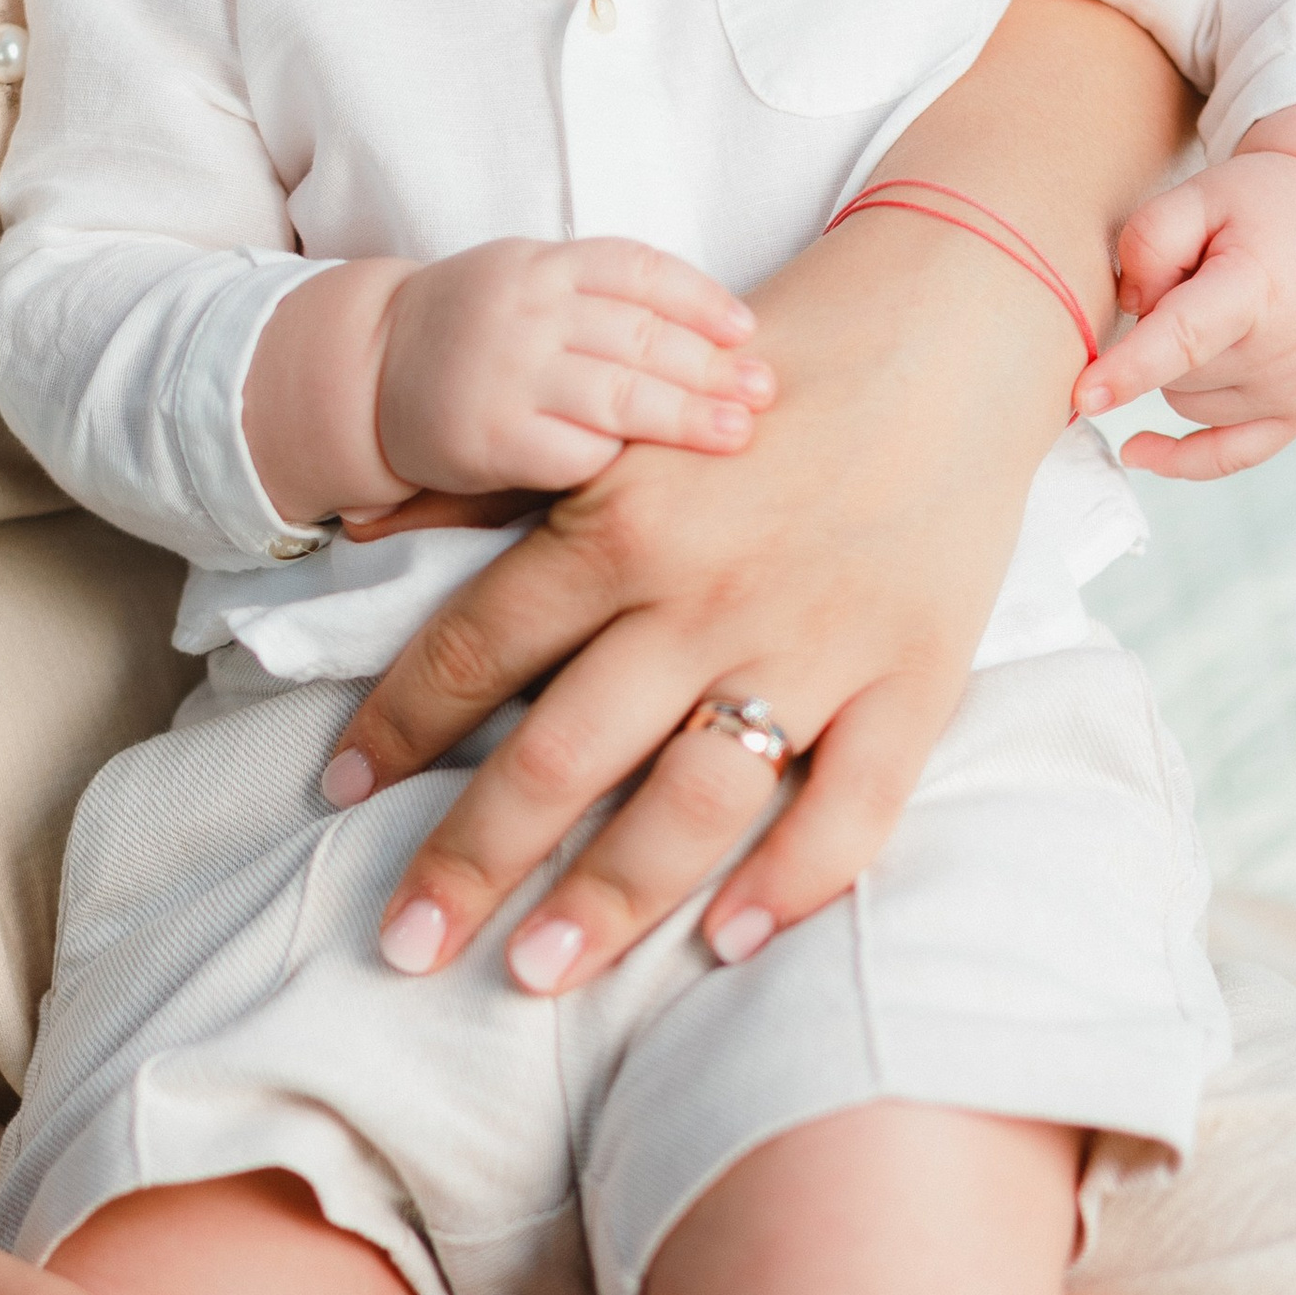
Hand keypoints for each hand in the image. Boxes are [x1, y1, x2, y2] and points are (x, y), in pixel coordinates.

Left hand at [329, 198, 1077, 992]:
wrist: (953, 320)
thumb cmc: (767, 370)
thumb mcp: (616, 408)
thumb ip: (492, 480)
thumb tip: (358, 527)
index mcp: (621, 522)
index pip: (475, 649)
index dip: (399, 728)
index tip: (342, 794)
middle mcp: (705, 595)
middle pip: (561, 755)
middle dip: (471, 861)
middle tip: (407, 944)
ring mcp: (814, 645)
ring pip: (691, 804)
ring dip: (606, 900)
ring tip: (534, 974)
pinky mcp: (915, 677)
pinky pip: (853, 808)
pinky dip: (792, 884)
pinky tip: (727, 940)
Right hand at [375, 238, 771, 498]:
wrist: (370, 371)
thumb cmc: (475, 328)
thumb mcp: (528, 279)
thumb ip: (602, 294)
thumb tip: (719, 330)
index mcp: (541, 265)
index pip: (637, 271)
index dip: (699, 299)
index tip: (746, 329)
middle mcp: (524, 314)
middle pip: (638, 335)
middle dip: (709, 364)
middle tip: (764, 389)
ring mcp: (506, 377)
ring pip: (617, 396)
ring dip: (686, 417)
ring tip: (737, 432)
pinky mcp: (492, 440)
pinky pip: (575, 453)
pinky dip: (621, 461)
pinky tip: (658, 472)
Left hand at [1078, 111, 1295, 480]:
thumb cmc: (1270, 204)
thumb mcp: (1203, 193)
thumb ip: (1151, 240)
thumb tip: (1131, 312)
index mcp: (1259, 289)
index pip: (1185, 337)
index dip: (1129, 368)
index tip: (1083, 397)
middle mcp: (1284, 353)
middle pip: (1173, 371)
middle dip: (1163, 329)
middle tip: (1200, 277)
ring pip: (1187, 404)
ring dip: (1181, 368)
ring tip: (1225, 308)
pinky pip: (1228, 456)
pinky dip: (1181, 458)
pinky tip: (1136, 451)